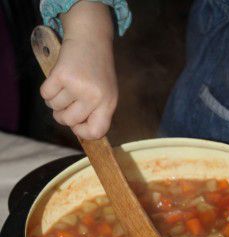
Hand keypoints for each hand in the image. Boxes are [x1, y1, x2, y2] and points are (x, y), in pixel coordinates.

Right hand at [40, 1, 117, 139]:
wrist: (91, 38)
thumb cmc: (97, 70)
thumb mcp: (105, 92)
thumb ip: (95, 113)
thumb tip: (78, 132)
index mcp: (108, 103)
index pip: (96, 131)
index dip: (83, 132)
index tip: (77, 125)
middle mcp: (94, 96)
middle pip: (69, 121)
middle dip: (63, 114)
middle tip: (67, 102)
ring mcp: (78, 86)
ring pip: (55, 108)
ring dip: (54, 100)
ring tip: (64, 87)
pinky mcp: (61, 75)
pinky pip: (45, 95)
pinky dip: (47, 90)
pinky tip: (56, 80)